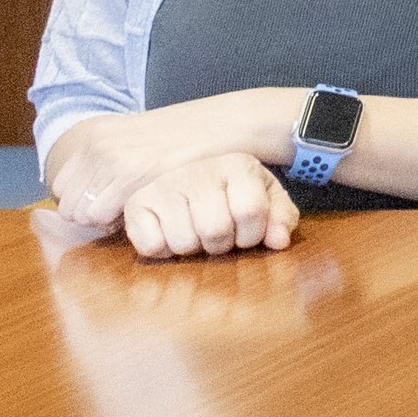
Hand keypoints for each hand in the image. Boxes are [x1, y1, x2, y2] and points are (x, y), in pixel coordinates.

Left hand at [41, 94, 283, 238]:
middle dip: (92, 215)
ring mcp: (115, 158)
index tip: (109, 203)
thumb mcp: (139, 138)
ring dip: (107, 221)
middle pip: (68, 204)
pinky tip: (146, 212)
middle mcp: (99, 145)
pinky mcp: (135, 174)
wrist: (228, 121)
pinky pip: (104, 216)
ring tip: (137, 212)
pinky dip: (122, 222)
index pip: (61, 186)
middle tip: (123, 212)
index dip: (83, 201)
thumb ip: (110, 157)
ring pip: (84, 214)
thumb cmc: (189, 136)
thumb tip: (89, 191)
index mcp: (96, 134)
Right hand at [110, 149, 301, 258]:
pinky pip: (152, 246)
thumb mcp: (266, 199)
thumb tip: (279, 241)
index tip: (246, 231)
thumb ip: (281, 217)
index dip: (252, 234)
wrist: (186, 178)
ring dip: (193, 248)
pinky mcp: (136, 204)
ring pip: (184, 242)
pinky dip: (163, 250)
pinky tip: (170, 232)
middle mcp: (198, 170)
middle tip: (219, 234)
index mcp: (237, 166)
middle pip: (215, 230)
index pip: (251, 212)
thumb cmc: (235, 195)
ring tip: (195, 231)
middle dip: (222, 244)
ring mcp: (164, 185)